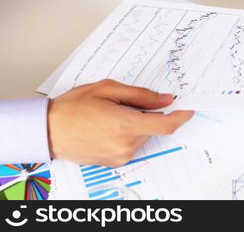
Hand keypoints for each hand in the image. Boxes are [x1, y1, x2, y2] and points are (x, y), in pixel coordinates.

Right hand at [48, 79, 193, 166]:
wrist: (47, 130)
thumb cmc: (73, 107)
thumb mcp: (108, 89)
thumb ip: (141, 95)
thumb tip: (165, 100)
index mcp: (125, 125)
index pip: (166, 125)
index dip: (181, 116)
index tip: (188, 108)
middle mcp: (125, 145)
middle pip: (154, 128)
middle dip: (150, 114)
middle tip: (128, 102)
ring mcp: (120, 156)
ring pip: (144, 135)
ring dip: (138, 123)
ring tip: (113, 114)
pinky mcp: (114, 161)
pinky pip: (132, 144)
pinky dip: (129, 133)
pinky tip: (109, 125)